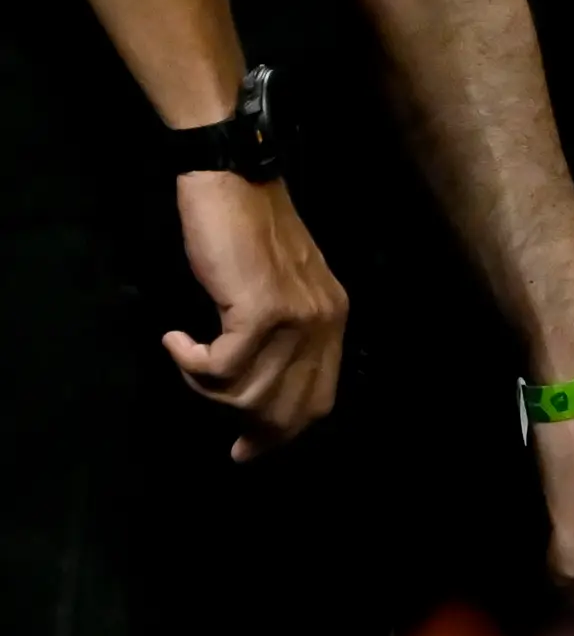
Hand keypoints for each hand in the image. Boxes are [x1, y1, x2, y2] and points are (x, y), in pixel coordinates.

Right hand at [164, 171, 347, 457]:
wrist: (233, 184)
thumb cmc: (244, 234)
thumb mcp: (277, 289)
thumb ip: (280, 336)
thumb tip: (257, 393)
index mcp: (334, 318)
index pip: (320, 398)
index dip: (282, 432)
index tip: (247, 451)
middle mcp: (325, 320)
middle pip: (287, 407)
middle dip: (249, 428)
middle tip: (224, 438)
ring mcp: (297, 317)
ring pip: (248, 393)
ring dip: (207, 387)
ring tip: (189, 357)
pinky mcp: (261, 310)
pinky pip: (219, 367)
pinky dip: (189, 361)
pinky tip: (177, 339)